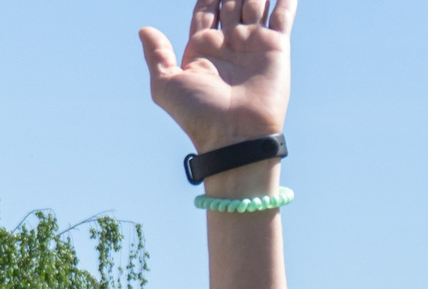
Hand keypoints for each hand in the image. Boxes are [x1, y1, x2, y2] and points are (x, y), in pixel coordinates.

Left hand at [141, 0, 294, 156]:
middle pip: (231, 2)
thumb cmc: (198, 114)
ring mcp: (252, 43)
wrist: (235, 135)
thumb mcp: (166, 85)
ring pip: (255, 2)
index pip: (206, 11)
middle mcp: (228, 44)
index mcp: (202, 49)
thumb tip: (144, 30)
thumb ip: (157, 55)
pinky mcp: (276, 46)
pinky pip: (283, 14)